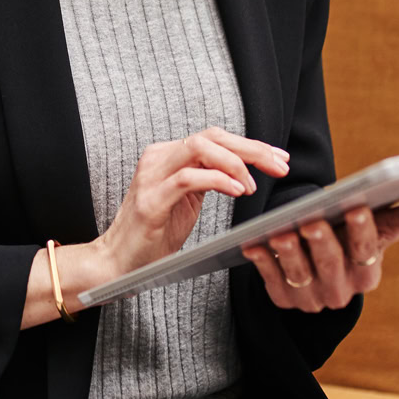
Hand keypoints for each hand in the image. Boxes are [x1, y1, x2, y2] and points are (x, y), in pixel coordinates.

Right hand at [91, 127, 291, 280]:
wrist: (118, 262)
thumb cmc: (154, 234)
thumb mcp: (187, 200)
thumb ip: (207, 178)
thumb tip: (244, 169)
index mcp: (168, 155)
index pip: (215, 137)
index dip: (250, 144)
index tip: (279, 158)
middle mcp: (158, 157)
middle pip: (212, 136)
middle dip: (252, 149)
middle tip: (279, 166)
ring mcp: (152, 176)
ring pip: (200, 148)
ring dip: (236, 164)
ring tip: (253, 186)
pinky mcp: (151, 199)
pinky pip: (188, 178)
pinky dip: (218, 180)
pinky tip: (238, 191)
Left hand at [240, 189, 398, 312]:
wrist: (317, 267)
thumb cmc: (349, 238)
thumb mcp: (375, 229)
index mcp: (367, 274)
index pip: (366, 251)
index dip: (362, 229)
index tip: (357, 207)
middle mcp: (340, 292)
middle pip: (331, 265)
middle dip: (322, 243)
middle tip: (312, 221)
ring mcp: (310, 299)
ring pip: (300, 275)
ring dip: (289, 253)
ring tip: (281, 231)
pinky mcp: (283, 299)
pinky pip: (271, 281)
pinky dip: (262, 262)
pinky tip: (253, 243)